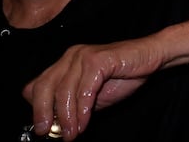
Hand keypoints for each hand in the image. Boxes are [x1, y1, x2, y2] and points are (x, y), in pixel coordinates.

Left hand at [24, 39, 160, 138]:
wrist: (151, 57)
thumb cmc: (123, 76)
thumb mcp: (90, 96)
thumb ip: (72, 106)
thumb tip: (53, 127)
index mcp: (64, 64)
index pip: (36, 86)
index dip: (37, 109)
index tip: (43, 129)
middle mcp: (70, 57)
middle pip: (44, 87)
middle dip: (43, 113)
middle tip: (50, 133)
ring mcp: (83, 56)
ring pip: (64, 91)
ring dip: (67, 117)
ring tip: (73, 134)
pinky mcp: (99, 59)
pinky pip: (85, 89)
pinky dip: (83, 109)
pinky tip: (85, 121)